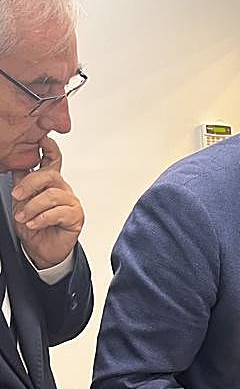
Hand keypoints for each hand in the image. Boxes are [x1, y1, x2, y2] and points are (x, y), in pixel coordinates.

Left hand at [11, 136, 83, 268]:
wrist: (41, 250)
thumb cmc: (34, 226)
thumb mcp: (21, 201)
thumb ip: (21, 182)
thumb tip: (15, 164)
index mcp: (50, 182)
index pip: (53, 159)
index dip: (49, 148)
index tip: (43, 139)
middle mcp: (62, 189)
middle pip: (50, 176)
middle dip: (30, 184)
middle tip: (16, 195)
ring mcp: (71, 202)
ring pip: (52, 196)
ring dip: (32, 208)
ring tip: (23, 218)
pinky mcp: (75, 217)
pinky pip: (58, 213)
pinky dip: (42, 219)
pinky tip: (34, 224)